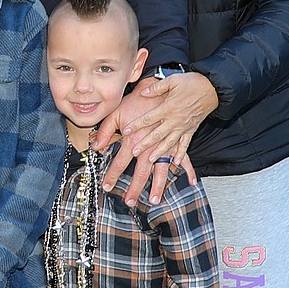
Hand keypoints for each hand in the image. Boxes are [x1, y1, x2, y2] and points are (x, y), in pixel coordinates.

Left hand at [94, 74, 215, 204]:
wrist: (166, 85)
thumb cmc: (139, 98)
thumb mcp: (117, 111)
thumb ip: (106, 130)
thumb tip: (96, 145)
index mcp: (133, 139)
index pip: (119, 162)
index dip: (112, 176)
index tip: (106, 187)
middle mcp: (150, 145)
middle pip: (141, 172)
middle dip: (135, 189)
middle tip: (130, 202)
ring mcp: (166, 144)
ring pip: (162, 169)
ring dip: (159, 185)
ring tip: (156, 200)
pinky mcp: (180, 139)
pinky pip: (185, 156)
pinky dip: (188, 168)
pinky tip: (191, 181)